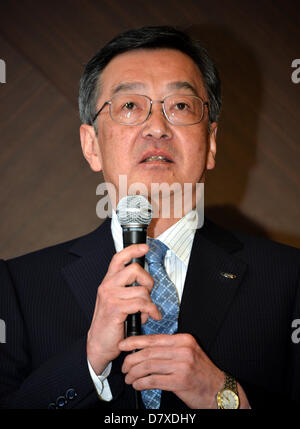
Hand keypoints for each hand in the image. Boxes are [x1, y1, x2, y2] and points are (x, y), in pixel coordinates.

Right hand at [86, 244, 161, 374]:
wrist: (98, 344)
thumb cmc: (111, 323)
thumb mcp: (118, 301)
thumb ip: (129, 290)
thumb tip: (147, 285)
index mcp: (108, 282)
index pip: (118, 258)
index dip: (132, 250)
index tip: (145, 247)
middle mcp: (107, 286)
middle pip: (134, 269)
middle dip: (148, 281)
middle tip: (149, 293)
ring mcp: (110, 296)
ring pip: (141, 290)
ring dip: (150, 303)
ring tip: (148, 312)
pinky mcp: (115, 308)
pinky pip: (141, 303)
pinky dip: (151, 310)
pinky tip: (151, 316)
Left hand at [119, 333, 240, 408]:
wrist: (219, 389)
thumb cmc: (201, 372)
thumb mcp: (188, 353)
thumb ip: (169, 348)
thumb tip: (143, 349)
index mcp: (184, 340)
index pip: (153, 339)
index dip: (135, 342)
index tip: (123, 345)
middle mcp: (183, 350)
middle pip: (149, 352)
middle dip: (131, 360)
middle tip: (124, 367)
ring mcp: (182, 366)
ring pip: (148, 367)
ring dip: (134, 374)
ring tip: (129, 378)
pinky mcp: (180, 381)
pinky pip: (153, 381)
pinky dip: (141, 383)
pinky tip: (138, 385)